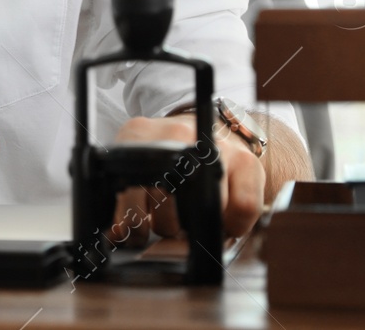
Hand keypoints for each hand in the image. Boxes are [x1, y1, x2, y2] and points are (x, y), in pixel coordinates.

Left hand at [108, 114, 264, 243]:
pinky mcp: (247, 161)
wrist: (212, 131)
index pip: (129, 184)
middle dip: (164, 224)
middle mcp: (177, 135)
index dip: (130, 218)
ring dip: (200, 227)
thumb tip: (117, 234)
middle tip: (166, 225)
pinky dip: (233, 225)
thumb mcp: (137, 168)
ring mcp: (215, 146)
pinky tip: (222, 219)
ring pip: (209, 206)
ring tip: (193, 220)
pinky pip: (244, 207)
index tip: (130, 232)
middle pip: (167, 199)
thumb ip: (123, 201)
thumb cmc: (169, 160)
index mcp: (140, 135)